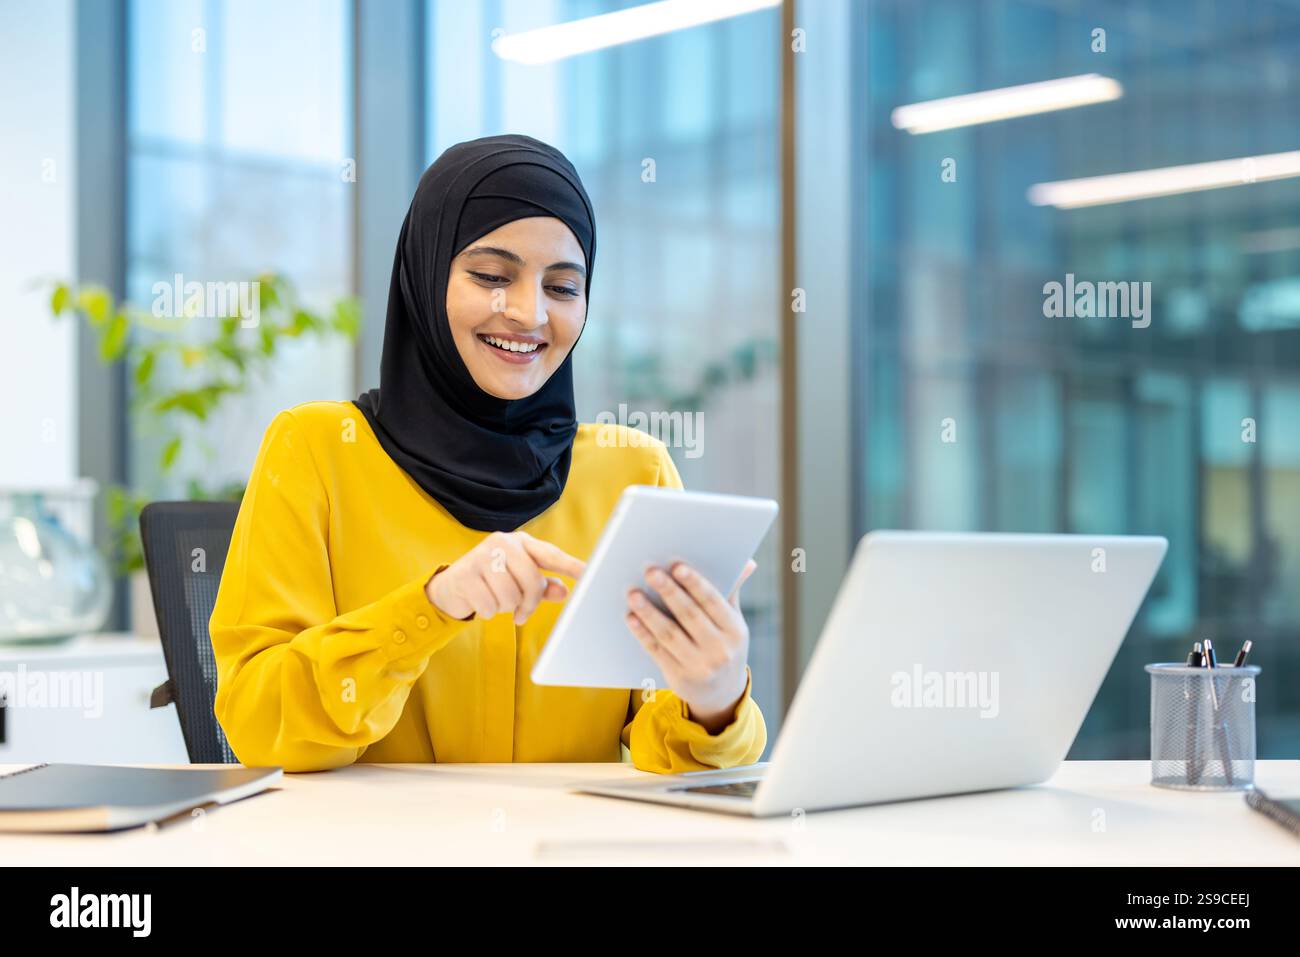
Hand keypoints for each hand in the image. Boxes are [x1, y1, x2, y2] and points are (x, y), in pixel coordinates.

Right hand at [426, 531, 586, 624]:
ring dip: (505, 608)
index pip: (551, 555)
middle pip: (532, 581)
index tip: (590, 575)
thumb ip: (542, 587)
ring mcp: (481, 555)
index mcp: (521, 542)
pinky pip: (489, 605)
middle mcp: (502, 543)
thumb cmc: (492, 583)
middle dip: (528, 603)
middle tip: (520, 614)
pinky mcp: (465, 573)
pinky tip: (480, 602)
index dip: (571, 566)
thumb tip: (564, 591)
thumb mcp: (519, 582)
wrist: (450, 587)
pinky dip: (487, 611)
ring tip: (495, 600)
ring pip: (510, 596)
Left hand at [625, 558, 756, 732]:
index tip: (677, 566)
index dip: (694, 583)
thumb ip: (731, 593)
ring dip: (649, 612)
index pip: (713, 601)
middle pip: (689, 615)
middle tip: (650, 572)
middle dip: (669, 591)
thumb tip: (746, 562)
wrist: (722, 694)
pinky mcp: (680, 678)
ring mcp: (699, 667)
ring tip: (633, 594)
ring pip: (670, 634)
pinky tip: (631, 618)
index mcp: (735, 630)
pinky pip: (658, 652)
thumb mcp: (733, 624)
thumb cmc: (724, 646)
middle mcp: (720, 650)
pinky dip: (643, 634)